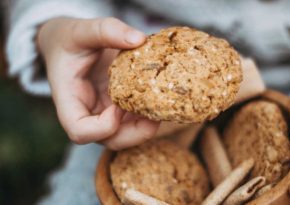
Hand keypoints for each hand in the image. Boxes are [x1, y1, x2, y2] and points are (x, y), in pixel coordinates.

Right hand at [37, 17, 159, 149]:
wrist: (68, 45)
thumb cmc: (69, 40)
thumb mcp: (81, 30)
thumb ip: (106, 30)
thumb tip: (139, 39)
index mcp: (69, 100)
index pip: (80, 132)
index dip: (102, 127)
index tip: (118, 106)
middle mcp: (87, 114)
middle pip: (110, 140)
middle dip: (136, 133)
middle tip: (156, 114)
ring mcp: (103, 114)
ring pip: (127, 135)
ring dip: (147, 126)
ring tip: (162, 105)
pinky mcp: (118, 108)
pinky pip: (135, 121)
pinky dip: (149, 115)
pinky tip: (160, 97)